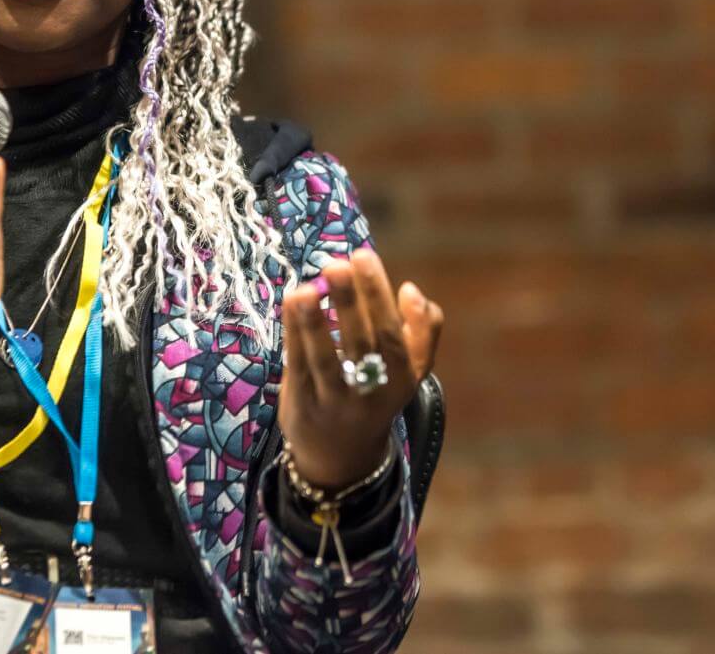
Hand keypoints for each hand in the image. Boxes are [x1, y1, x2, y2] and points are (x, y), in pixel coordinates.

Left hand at [277, 247, 443, 489]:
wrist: (344, 458)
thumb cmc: (377, 394)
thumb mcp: (411, 370)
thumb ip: (423, 330)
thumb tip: (411, 290)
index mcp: (401, 378)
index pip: (393, 334)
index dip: (379, 297)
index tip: (363, 256)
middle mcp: (371, 392)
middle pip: (362, 345)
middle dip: (350, 303)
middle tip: (336, 264)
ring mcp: (335, 402)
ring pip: (325, 361)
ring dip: (314, 324)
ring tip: (304, 291)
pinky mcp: (303, 406)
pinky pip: (297, 366)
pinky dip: (293, 334)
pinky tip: (291, 303)